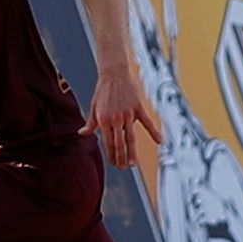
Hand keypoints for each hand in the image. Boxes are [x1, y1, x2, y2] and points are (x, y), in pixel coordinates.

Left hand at [93, 71, 162, 187]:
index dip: (112, 155)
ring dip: (132, 152)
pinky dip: (154, 132)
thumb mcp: (93, 107)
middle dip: (121, 158)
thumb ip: (90, 123)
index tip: (115, 164)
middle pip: (120, 143)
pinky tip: (160, 142)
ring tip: (133, 164)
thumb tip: (81, 134)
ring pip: (131, 137)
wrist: (114, 73)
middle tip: (124, 168)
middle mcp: (115, 119)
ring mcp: (127, 114)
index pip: (108, 142)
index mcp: (104, 120)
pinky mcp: (138, 108)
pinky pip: (147, 122)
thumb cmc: (103, 90)